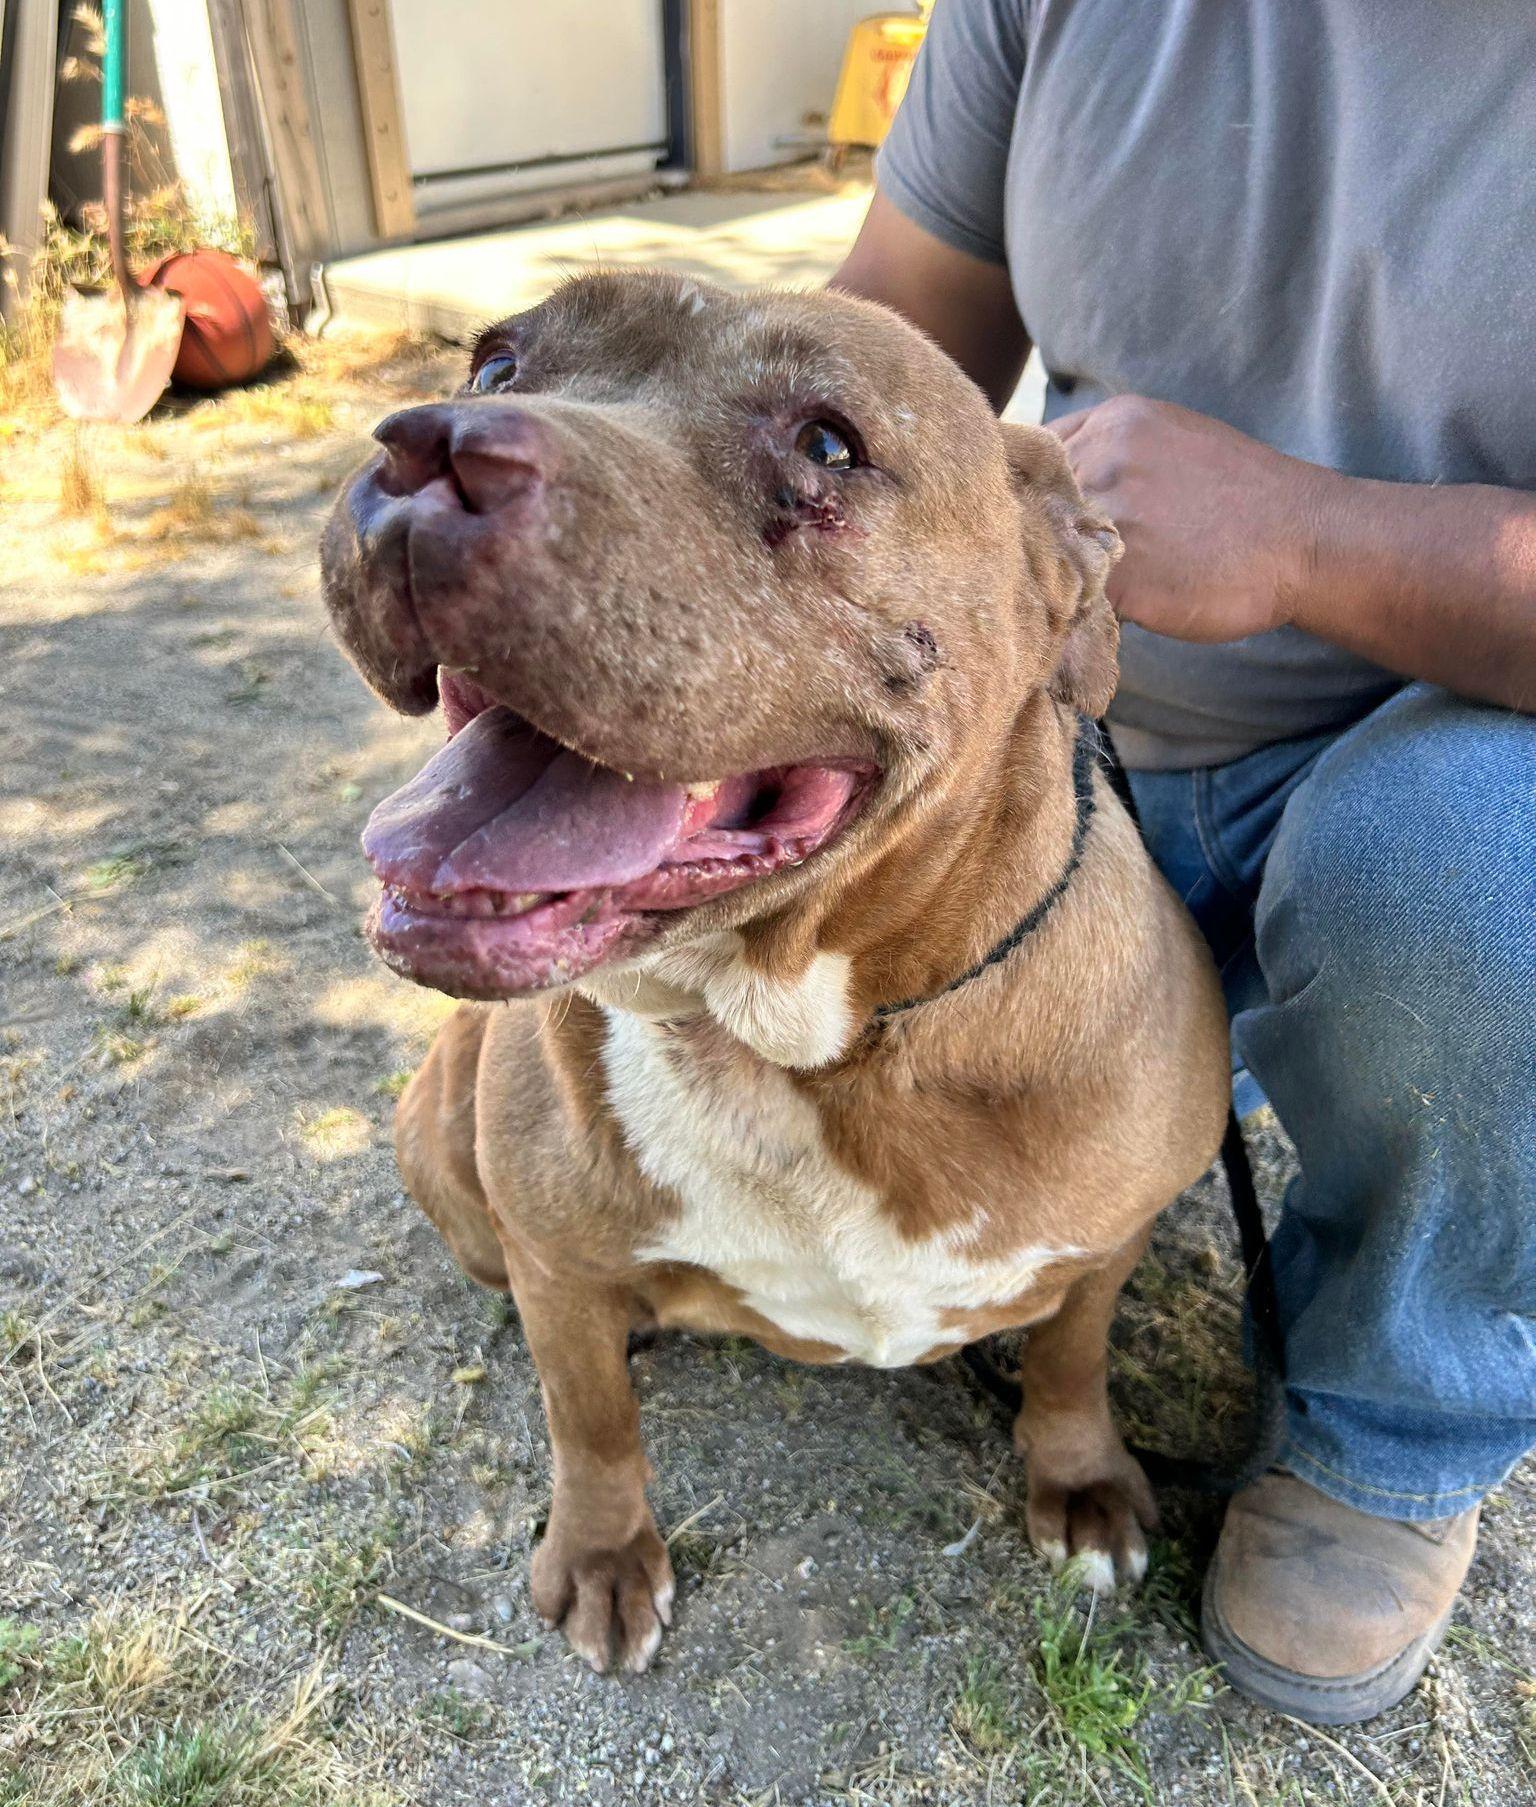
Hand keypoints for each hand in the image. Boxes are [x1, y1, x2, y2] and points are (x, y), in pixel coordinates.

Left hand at [1050, 396, 1339, 642]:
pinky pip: (1071, 594)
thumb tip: (1059, 492)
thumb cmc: (1244, 503)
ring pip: (1046, 550)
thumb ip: (1114, 457)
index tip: (1036, 522)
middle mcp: (1107, 456)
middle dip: (1033, 536)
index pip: (1033, 456)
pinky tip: (1094, 613)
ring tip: (1074, 592)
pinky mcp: (1123, 571)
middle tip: (1043, 566)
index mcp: (1116, 422)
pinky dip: (1074, 607)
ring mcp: (1113, 512)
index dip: (1028, 495)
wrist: (1307, 539)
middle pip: (1030, 503)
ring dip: (1052, 574)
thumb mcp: (1174, 445)